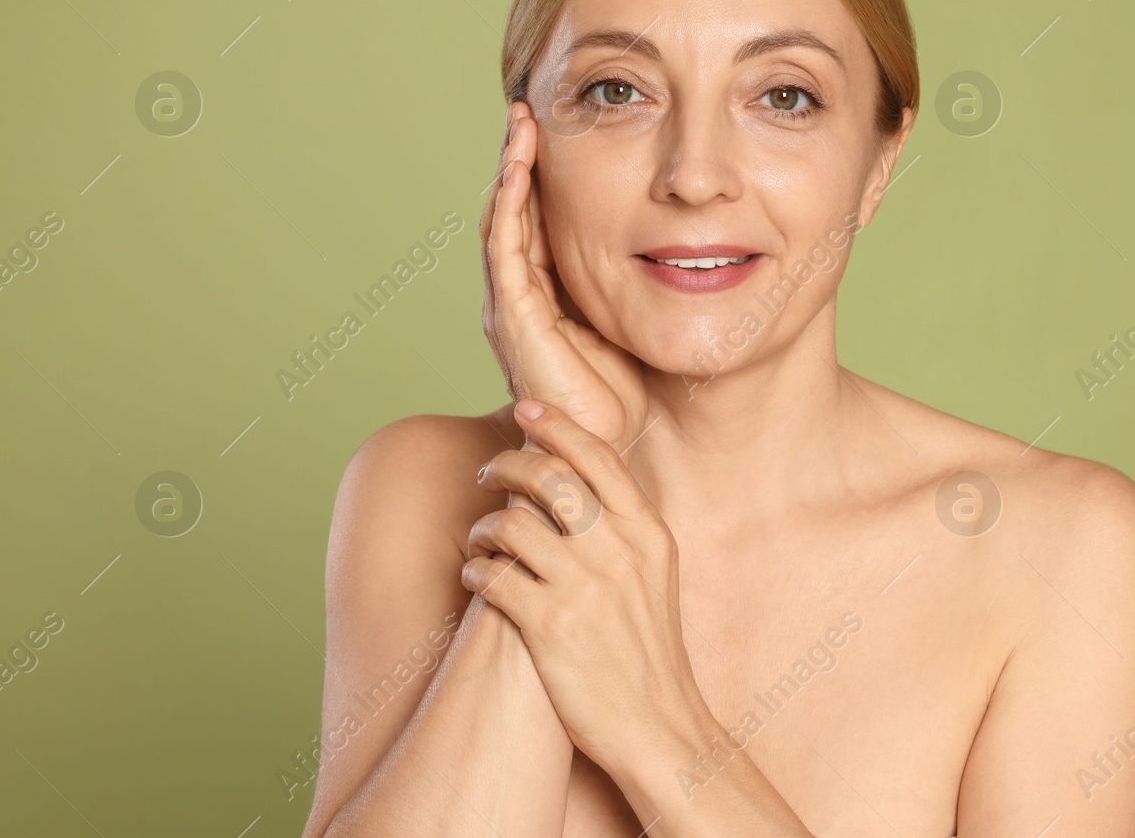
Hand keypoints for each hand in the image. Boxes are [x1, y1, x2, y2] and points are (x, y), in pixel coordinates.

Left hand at [464, 400, 715, 768]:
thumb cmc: (649, 650)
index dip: (557, 424)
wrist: (659, 725)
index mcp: (647, 531)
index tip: (526, 409)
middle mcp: (617, 551)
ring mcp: (584, 588)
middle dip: (507, 464)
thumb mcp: (656, 574)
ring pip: (511, 523)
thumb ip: (625, 526)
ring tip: (481, 539)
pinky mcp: (550, 627)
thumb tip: (582, 481)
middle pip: (548, 476)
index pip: (597, 454)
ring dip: (484, 525)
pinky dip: (475, 571)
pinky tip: (476, 579)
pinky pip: (492, 576)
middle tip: (488, 472)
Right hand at [481, 100, 648, 453]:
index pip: (538, 214)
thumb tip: (686, 232)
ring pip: (503, 219)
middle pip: (514, 208)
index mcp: (549, 289)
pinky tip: (520, 169)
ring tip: (520, 121)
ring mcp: (511, 304)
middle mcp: (521, 293)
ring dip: (509, 167)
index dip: (543, 168)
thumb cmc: (631, 389)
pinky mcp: (512, 318)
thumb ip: (643, 275)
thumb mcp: (640, 314)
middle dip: (519, 156)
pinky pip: (505, 248)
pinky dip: (510, 204)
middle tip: (528, 105)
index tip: (558, 120)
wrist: (610, 448)